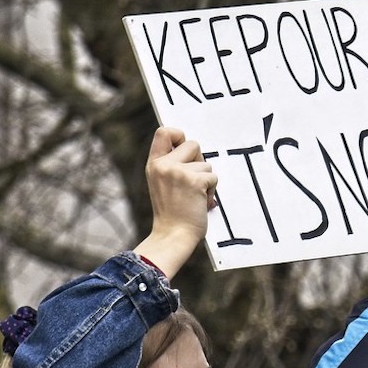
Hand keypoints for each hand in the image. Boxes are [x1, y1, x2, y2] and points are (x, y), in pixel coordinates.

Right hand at [134, 127, 217, 277]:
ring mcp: (179, 172)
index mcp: (154, 164)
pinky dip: (211, 191)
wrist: (172, 235)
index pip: (164, 132)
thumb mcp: (161, 183)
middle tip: (194, 181)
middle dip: (199, 161)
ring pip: (206, 164)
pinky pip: (213, 177)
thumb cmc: (171, 213)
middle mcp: (164, 165)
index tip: (184, 148)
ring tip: (194, 197)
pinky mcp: (195, 181)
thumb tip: (193, 150)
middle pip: (193, 144)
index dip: (179, 135)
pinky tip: (200, 202)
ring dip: (206, 181)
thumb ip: (171, 165)